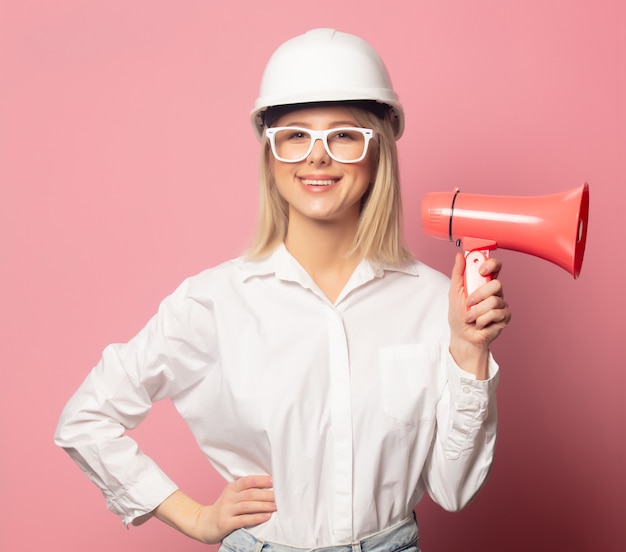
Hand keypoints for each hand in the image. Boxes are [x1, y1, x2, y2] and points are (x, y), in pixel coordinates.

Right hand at [155, 475, 275, 543]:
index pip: (248, 481)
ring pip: (248, 506)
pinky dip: (256, 518)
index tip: (274, 480)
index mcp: (231, 488)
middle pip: (250, 493)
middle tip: (280, 496)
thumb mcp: (232, 496)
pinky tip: (266, 517)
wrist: (203, 524)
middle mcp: (229, 497)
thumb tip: (268, 487)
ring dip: (264, 505)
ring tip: (276, 506)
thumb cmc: (224, 509)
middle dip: (267, 494)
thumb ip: (245, 491)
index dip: (261, 480)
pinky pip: (244, 519)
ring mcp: (226, 510)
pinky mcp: (226, 523)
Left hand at [448, 253, 510, 378]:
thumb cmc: (458, 315)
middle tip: (469, 303)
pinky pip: (495, 313)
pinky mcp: (505, 316)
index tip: (481, 271)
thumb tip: (459, 256)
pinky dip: (482, 320)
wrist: (462, 336)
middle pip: (497, 284)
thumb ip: (458, 274)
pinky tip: (479, 324)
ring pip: (494, 300)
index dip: (491, 264)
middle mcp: (495, 292)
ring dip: (477, 311)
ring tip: (470, 317)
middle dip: (479, 295)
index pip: (494, 266)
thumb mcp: (454, 292)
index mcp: (484, 283)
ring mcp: (501, 304)